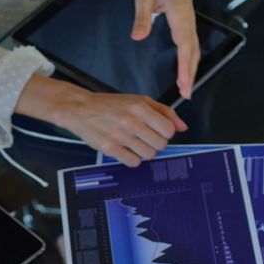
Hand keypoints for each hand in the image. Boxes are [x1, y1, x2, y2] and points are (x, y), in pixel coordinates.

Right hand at [53, 88, 187, 165]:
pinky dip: (132, 159)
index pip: (168, 130)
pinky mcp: (110, 148)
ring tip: (134, 143)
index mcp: (140, 107)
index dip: (165, 133)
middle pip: (160, 144)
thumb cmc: (109, 105)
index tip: (158, 131)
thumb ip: (163, 111)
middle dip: (155, 143)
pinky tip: (126, 150)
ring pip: (148, 155)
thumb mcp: (139, 100)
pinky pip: (133, 162)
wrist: (80, 109)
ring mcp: (121, 136)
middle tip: (145, 138)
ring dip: (144, 152)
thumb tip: (182, 126)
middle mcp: (132, 121)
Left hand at [132, 0, 199, 98]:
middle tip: (186, 94)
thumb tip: (138, 37)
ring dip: (192, 70)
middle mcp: (188, 22)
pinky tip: (186, 71)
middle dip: (190, 75)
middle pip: (193, 53)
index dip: (185, 66)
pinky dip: (190, 61)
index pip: (184, 46)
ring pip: (194, 51)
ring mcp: (190, 24)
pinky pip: (191, 46)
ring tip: (186, 88)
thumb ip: (142, 16)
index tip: (184, 83)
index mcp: (180, 16)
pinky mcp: (187, 25)